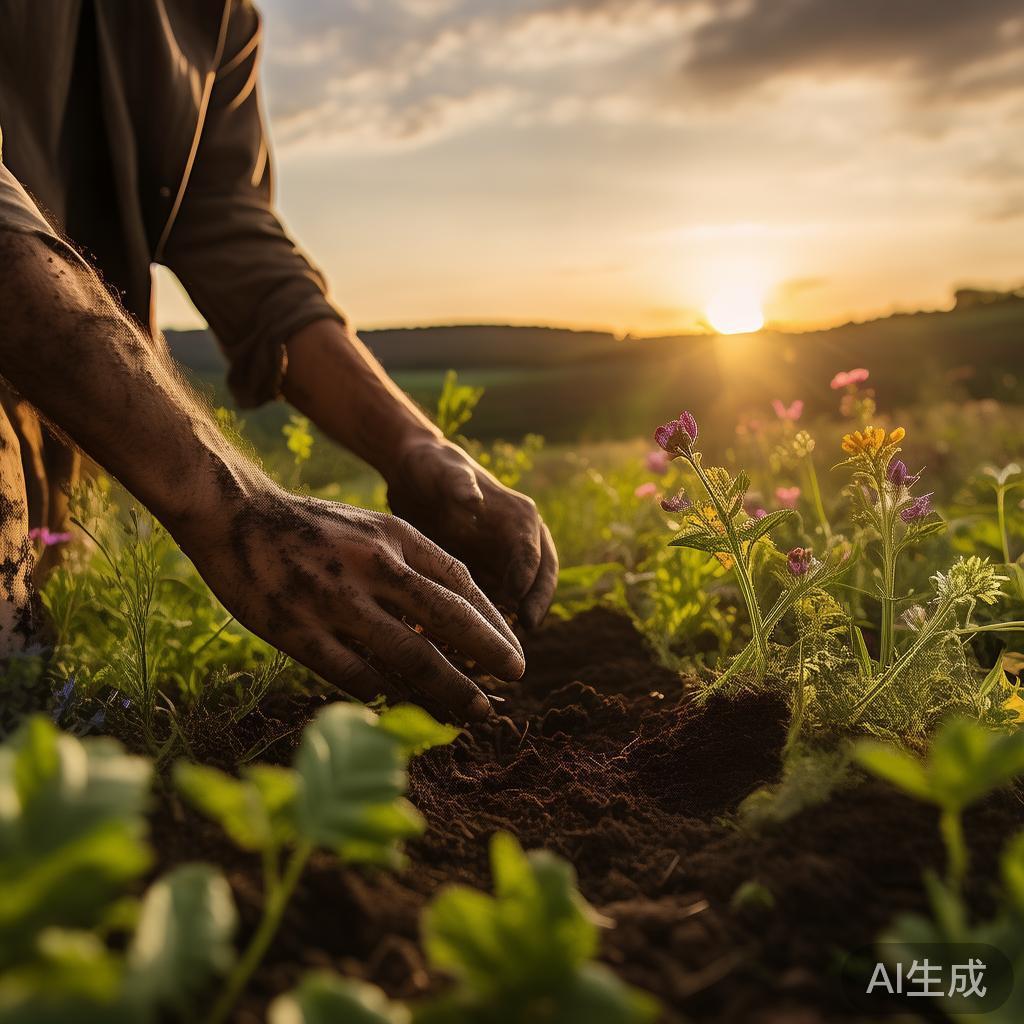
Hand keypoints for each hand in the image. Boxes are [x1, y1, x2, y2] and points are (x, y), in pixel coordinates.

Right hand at [177, 485, 524, 720]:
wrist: (233, 514)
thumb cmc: (311, 526)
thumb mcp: (370, 527)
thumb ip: (409, 565)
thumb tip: (452, 617)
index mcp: (393, 536)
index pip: (460, 583)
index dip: (492, 620)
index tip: (512, 647)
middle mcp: (372, 566)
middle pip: (447, 620)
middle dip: (489, 653)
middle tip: (518, 678)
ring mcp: (334, 600)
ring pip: (409, 654)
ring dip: (451, 686)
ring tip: (478, 708)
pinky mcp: (296, 630)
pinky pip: (353, 674)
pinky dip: (384, 693)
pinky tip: (403, 708)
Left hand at [385, 437, 557, 626]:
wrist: (415, 475)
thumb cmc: (432, 467)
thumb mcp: (443, 470)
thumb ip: (459, 483)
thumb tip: (474, 500)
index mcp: (519, 517)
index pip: (532, 553)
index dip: (528, 580)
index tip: (518, 604)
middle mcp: (520, 542)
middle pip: (539, 580)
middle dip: (534, 605)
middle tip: (525, 630)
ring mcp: (503, 562)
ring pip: (520, 597)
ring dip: (512, 619)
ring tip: (497, 644)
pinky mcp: (484, 575)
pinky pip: (493, 602)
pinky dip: (486, 620)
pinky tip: (468, 639)